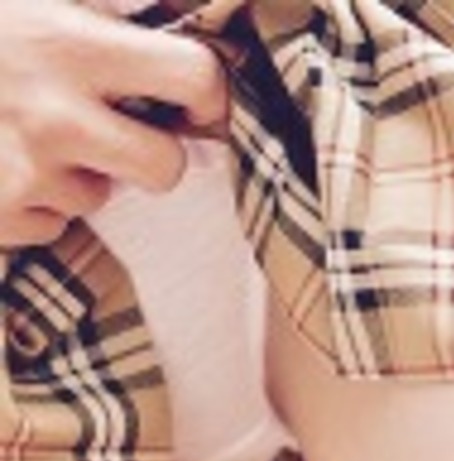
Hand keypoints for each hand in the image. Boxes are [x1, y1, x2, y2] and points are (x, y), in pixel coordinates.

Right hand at [0, 0, 227, 245]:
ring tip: (27, 135)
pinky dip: (38, 203)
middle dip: (155, 157)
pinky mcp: (0, 219)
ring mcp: (26, 178)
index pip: (192, 78)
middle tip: (128, 137)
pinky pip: (52, 224)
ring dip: (79, 174)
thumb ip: (99, 1)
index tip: (203, 106)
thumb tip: (161, 8)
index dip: (211, 96)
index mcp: (70, 46)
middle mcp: (56, 120)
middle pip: (164, 168)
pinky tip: (0, 166)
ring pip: (98, 198)